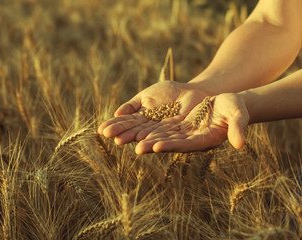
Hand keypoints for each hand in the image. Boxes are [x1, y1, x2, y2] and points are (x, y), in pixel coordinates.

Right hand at [98, 81, 209, 144]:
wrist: (193, 92)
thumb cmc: (170, 92)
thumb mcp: (147, 96)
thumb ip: (132, 105)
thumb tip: (117, 114)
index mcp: (144, 120)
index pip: (127, 123)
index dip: (116, 126)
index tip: (102, 129)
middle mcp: (152, 129)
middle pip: (136, 132)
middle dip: (123, 134)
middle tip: (109, 137)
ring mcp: (166, 133)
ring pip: (150, 138)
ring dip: (137, 141)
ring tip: (123, 142)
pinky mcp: (183, 136)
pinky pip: (172, 140)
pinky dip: (161, 143)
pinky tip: (151, 145)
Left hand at [134, 93, 249, 153]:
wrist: (228, 104)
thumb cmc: (236, 108)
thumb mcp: (238, 116)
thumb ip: (238, 128)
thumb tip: (241, 144)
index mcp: (205, 140)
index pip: (187, 145)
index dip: (172, 146)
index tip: (157, 147)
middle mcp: (191, 139)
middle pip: (170, 143)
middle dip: (154, 145)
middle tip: (138, 149)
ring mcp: (184, 133)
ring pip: (163, 136)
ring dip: (148, 138)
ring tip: (135, 141)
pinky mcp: (179, 125)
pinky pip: (162, 127)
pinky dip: (151, 128)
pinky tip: (138, 129)